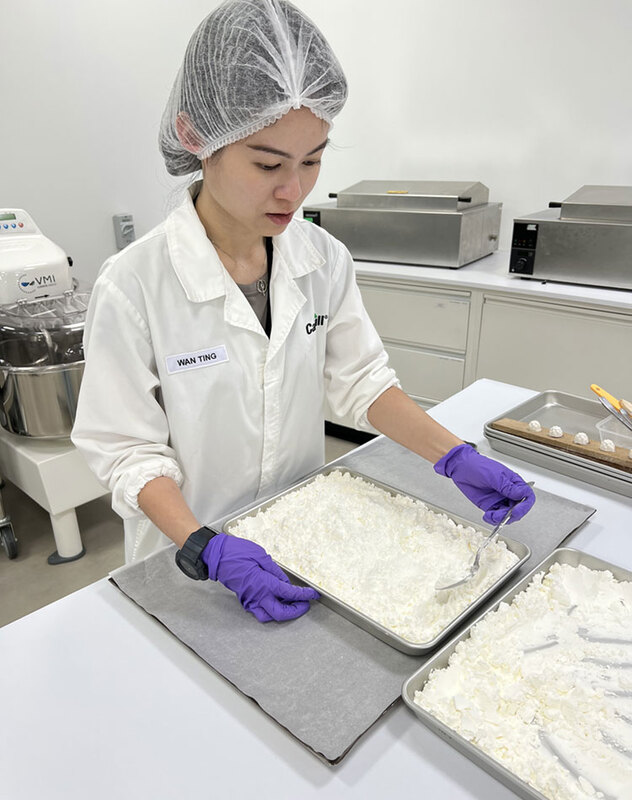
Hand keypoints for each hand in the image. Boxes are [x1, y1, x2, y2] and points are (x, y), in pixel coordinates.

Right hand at [202, 533, 318, 622]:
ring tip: (291, 604)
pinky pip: (258, 611)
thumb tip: (286, 582)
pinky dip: (269, 610)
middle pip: (280, 613)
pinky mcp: (244, 599)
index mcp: (264, 583)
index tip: (312, 594)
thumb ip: (276, 571)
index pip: (289, 593)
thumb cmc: (238, 552)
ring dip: (282, 614)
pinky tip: (275, 601)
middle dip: (295, 611)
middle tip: (304, 604)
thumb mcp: (261, 556)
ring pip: (268, 616)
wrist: (216, 556)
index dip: (303, 595)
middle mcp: (257, 596)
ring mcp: (249, 600)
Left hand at [434, 444, 535, 524]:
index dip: (525, 506)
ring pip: (508, 515)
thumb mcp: (495, 476)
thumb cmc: (478, 466)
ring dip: (502, 518)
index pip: (527, 496)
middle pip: (519, 509)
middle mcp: (509, 493)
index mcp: (514, 483)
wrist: (461, 468)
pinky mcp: (491, 505)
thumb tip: (522, 494)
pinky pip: (496, 516)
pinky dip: (493, 519)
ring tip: (492, 515)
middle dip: (513, 515)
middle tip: (504, 516)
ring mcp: (500, 500)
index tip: (517, 510)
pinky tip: (487, 516)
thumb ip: (508, 487)